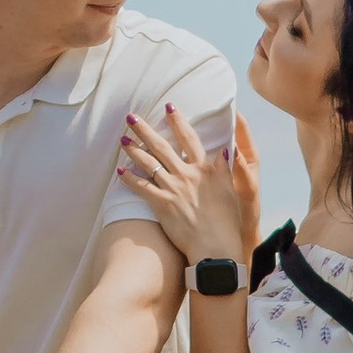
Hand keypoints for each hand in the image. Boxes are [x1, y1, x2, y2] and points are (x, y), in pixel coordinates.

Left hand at [116, 103, 259, 268]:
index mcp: (205, 169)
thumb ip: (225, 169)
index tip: (169, 106)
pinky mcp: (162, 205)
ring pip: (149, 164)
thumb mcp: (232, 190)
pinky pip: (142, 188)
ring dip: (134, 150)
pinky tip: (120, 170)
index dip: (179, 121)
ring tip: (122, 139)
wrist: (216, 246)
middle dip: (145, 130)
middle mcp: (187, 175)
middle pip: (162, 147)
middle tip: (131, 117)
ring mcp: (173, 189)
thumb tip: (226, 151)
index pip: (189, 139)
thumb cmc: (226, 221)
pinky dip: (130, 179)